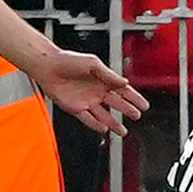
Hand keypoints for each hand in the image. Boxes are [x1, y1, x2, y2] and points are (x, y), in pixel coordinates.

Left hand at [29, 46, 147, 136]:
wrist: (48, 66)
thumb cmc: (68, 60)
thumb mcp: (93, 63)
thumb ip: (109, 75)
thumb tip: (125, 83)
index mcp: (103, 79)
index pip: (123, 90)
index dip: (134, 98)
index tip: (144, 105)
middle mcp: (96, 91)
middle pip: (116, 103)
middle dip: (128, 110)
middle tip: (137, 116)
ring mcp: (86, 100)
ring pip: (104, 115)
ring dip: (114, 123)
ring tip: (123, 131)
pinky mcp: (75, 108)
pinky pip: (88, 119)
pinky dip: (96, 125)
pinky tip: (104, 129)